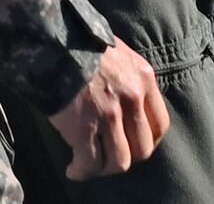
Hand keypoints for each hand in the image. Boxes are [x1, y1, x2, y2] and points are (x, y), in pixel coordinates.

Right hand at [48, 39, 170, 179]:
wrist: (54, 41)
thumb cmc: (81, 45)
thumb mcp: (119, 55)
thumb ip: (128, 80)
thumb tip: (125, 105)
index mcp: (144, 79)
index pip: (160, 124)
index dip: (147, 141)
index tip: (133, 145)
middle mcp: (132, 98)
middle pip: (142, 148)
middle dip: (126, 158)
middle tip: (110, 157)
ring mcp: (109, 114)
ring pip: (119, 162)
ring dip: (104, 169)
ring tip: (90, 166)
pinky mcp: (84, 127)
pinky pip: (90, 163)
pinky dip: (82, 171)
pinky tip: (73, 169)